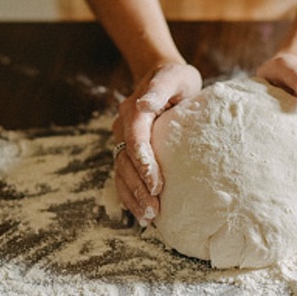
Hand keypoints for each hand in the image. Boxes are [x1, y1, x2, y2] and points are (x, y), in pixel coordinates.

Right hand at [112, 63, 201, 224]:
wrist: (163, 79)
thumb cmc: (175, 80)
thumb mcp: (173, 77)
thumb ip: (159, 89)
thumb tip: (144, 103)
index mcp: (134, 110)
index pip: (135, 138)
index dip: (143, 163)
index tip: (157, 184)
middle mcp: (123, 127)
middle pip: (125, 161)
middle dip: (138, 187)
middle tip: (155, 210)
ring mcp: (122, 140)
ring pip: (121, 173)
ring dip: (133, 196)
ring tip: (149, 217)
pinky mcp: (128, 152)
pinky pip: (124, 176)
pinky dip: (130, 196)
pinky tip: (142, 214)